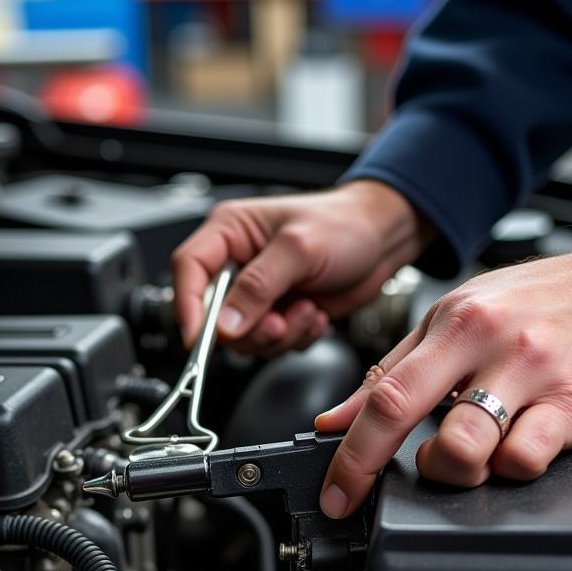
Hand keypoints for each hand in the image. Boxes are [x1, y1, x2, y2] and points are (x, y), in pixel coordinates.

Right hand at [172, 181, 433, 356]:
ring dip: (280, 334)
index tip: (199, 338)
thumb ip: (258, 287)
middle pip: (213, 315)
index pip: (188, 270)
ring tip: (307, 309)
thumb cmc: (344, 225)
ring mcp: (257, 294)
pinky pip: (272, 345)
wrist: (384, 239)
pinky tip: (315, 315)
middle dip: (251, 328)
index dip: (188, 306)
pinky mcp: (278, 314)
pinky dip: (296, 338)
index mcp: (229, 233)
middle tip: (279, 320)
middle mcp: (237, 264)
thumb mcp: (299, 250)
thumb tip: (225, 324)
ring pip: (244, 338)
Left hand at [314, 235, 571, 517]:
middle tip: (401, 475)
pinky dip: (511, 469)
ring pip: (465, 449)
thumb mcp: (456, 318)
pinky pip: (526, 459)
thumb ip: (392, 370)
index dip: (349, 454)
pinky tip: (515, 450)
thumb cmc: (544, 303)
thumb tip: (335, 420)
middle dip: (377, 467)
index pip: (380, 393)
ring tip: (469, 455)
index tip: (335, 492)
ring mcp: (532, 372)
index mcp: (451, 323)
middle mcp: (486, 343)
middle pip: (405, 414)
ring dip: (454, 470)